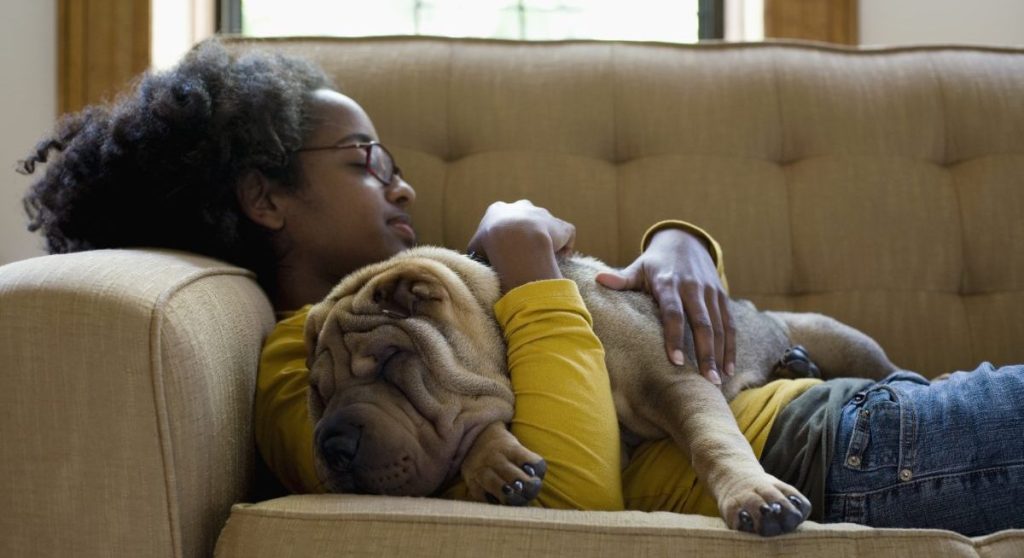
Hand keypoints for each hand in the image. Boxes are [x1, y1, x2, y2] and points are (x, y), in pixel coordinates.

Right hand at [467, 200, 575, 291]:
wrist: (516, 240)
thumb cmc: (491, 245)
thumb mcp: (475, 248)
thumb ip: (477, 250)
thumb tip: (478, 259)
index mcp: (498, 210)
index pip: (500, 219)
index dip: (502, 234)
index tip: (503, 249)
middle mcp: (522, 207)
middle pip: (525, 217)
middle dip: (525, 232)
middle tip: (522, 253)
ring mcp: (543, 214)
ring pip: (546, 226)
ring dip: (545, 241)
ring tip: (541, 259)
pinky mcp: (561, 226)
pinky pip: (566, 235)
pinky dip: (565, 246)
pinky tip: (560, 258)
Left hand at [595, 228, 733, 384]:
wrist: (685, 241)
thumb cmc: (656, 262)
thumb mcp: (639, 267)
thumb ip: (622, 278)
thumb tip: (599, 279)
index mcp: (670, 282)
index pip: (673, 313)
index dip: (675, 337)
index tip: (677, 361)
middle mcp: (693, 288)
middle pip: (702, 323)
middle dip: (705, 353)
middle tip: (706, 382)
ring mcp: (711, 293)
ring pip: (719, 326)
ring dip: (719, 354)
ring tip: (716, 381)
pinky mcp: (722, 297)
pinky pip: (730, 324)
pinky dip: (730, 347)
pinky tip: (728, 369)